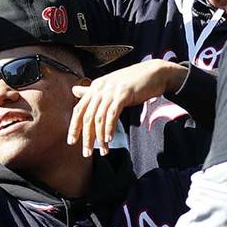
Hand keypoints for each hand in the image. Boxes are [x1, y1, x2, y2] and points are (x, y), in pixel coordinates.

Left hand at [67, 60, 187, 156]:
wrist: (154, 73)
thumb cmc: (132, 82)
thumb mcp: (109, 86)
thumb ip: (92, 91)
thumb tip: (74, 90)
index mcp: (95, 87)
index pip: (79, 109)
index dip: (73, 126)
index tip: (71, 142)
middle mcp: (100, 88)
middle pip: (87, 116)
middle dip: (86, 137)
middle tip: (86, 153)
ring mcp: (111, 90)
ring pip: (99, 118)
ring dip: (99, 137)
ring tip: (102, 151)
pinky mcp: (124, 93)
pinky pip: (112, 114)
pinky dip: (109, 128)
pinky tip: (109, 139)